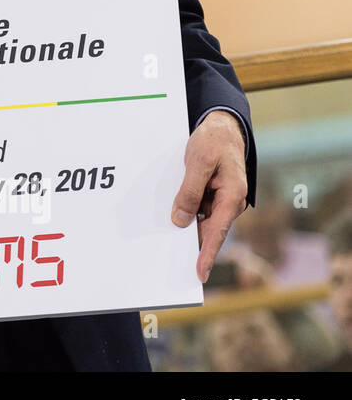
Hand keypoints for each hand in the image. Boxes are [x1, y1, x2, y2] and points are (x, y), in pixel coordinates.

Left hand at [170, 110, 247, 282]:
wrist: (222, 126)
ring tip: (165, 246)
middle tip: (174, 266)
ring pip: (201, 220)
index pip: (217, 232)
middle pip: (209, 230)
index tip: (199, 273)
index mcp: (233, 196)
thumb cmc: (214, 141)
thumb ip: (190, 192)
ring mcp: (221, 199)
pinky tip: (170, 218)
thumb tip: (180, 220)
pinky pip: (197, 209)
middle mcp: (229, 202)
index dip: (206, 254)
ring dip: (186, 229)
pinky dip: (185, 214)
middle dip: (192, 246)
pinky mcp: (212, 194)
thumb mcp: (199, 163)